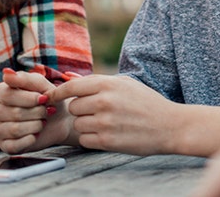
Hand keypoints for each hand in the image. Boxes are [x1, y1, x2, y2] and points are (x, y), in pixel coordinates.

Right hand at [0, 68, 71, 152]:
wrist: (59, 118)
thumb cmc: (47, 98)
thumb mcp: (41, 84)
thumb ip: (25, 79)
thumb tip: (7, 72)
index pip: (8, 95)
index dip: (30, 98)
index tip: (44, 98)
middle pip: (14, 113)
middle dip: (36, 112)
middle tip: (46, 111)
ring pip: (14, 129)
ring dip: (36, 125)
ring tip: (42, 121)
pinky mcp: (4, 145)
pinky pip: (13, 146)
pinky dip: (30, 140)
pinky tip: (36, 134)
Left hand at [48, 74, 179, 154]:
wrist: (169, 125)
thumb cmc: (146, 102)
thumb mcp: (124, 84)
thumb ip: (96, 81)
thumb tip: (68, 78)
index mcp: (108, 85)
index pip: (71, 87)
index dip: (57, 92)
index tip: (49, 97)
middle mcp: (104, 102)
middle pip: (73, 107)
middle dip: (81, 110)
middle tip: (97, 111)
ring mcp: (105, 122)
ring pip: (77, 124)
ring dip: (86, 125)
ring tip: (105, 123)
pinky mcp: (108, 141)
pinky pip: (85, 140)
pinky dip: (92, 139)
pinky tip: (107, 134)